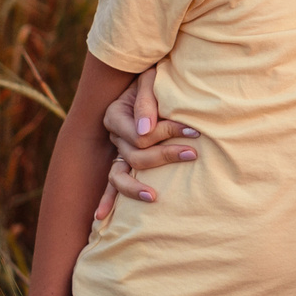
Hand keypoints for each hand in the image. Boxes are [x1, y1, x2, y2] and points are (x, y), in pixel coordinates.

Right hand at [90, 66, 201, 222]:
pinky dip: (107, 200)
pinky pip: (112, 183)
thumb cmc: (154, 76)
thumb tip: (145, 132)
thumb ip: (146, 102)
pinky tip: (101, 218)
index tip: (194, 132)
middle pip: (134, 155)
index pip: (139, 135)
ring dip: (135, 187)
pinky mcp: (123, 160)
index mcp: (115, 115)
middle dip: (165, 156)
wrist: (152, 78)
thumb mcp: (150, 79)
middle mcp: (113, 135)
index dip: (166, 133)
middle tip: (193, 153)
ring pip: (119, 175)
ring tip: (154, 196)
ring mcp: (117, 150)